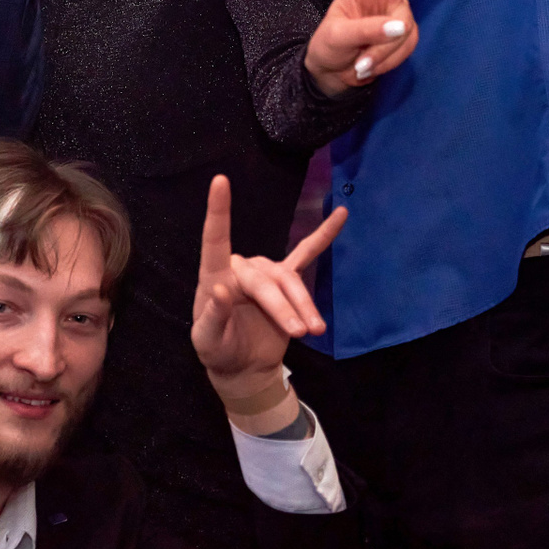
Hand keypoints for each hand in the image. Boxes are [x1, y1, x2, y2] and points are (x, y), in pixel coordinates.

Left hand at [191, 176, 342, 432]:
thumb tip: (220, 291)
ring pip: (290, 280)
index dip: (218, 212)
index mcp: (216, 277)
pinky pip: (306, 254)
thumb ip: (212, 318)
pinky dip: (323, 236)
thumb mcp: (207, 341)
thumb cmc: (218, 351)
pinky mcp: (286, 282)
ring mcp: (266, 273)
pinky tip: (341, 215)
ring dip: (304, 305)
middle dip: (283, 307)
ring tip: (315, 330)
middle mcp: (242, 269)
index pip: (215, 240)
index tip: (220, 181)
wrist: (242, 367)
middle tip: (300, 333)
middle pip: (266, 279)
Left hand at [305, 0, 460, 93]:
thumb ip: (366, 31)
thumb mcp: (337, 37)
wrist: (334, 76)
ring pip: (403, 30)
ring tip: (359, 62)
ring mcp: (398, 14)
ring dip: (381, 52)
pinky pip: (405, 47)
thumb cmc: (330, 47)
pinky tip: (369, 66)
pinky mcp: (406, 37)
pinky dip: (387, 61)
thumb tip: (399, 27)